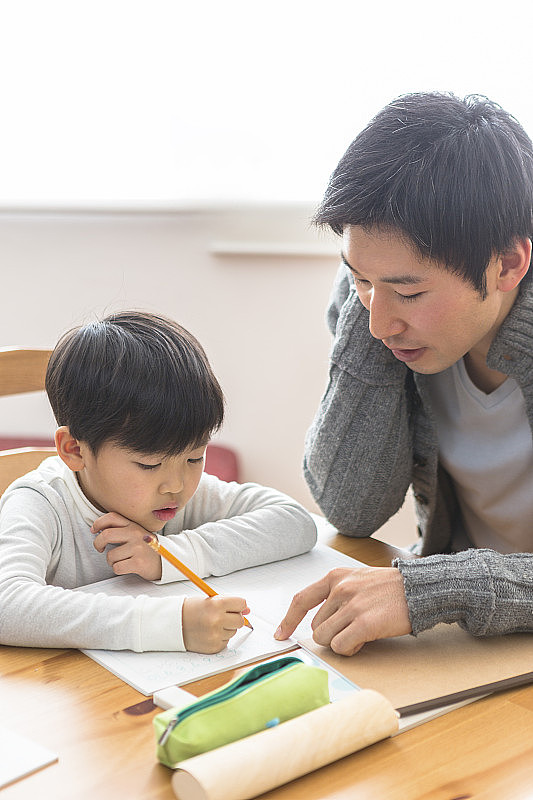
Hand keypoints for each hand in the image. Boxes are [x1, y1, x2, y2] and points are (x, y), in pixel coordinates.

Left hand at [91, 512, 161, 580]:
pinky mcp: (138, 562)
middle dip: (97, 543)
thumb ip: (123, 529)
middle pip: (106, 535)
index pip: (112, 517)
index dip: (98, 523)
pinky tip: (126, 567)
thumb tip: (100, 529)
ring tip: (121, 560)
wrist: (166, 561)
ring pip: (110, 556)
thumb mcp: (138, 533)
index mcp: (134, 525)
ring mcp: (137, 548)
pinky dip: (118, 569)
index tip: (94, 530)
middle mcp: (135, 534)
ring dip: (111, 561)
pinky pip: (117, 567)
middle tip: (100, 548)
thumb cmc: (148, 548)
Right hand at [182, 596, 250, 653]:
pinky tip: (209, 633)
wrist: (173, 624)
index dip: (238, 605)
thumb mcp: (209, 600)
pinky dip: (220, 638)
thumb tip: (248, 610)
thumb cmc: (191, 610)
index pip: (241, 604)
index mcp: (216, 604)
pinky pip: (226, 642)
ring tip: (211, 624)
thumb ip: (230, 603)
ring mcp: (215, 635)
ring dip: (226, 628)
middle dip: (234, 617)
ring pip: (233, 632)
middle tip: (221, 616)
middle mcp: (217, 620)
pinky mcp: (214, 647)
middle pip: (240, 620)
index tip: (234, 607)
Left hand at [275, 566, 410, 655]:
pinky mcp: (364, 623)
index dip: (288, 620)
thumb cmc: (389, 588)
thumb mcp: (357, 579)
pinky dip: (350, 649)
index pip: (301, 600)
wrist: (418, 589)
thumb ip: (336, 594)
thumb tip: (319, 621)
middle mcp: (340, 589)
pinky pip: (341, 647)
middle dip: (331, 634)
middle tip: (352, 629)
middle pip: (316, 627)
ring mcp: (352, 606)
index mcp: (335, 577)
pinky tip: (364, 641)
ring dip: (341, 642)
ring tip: (360, 633)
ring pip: (325, 639)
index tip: (281, 634)